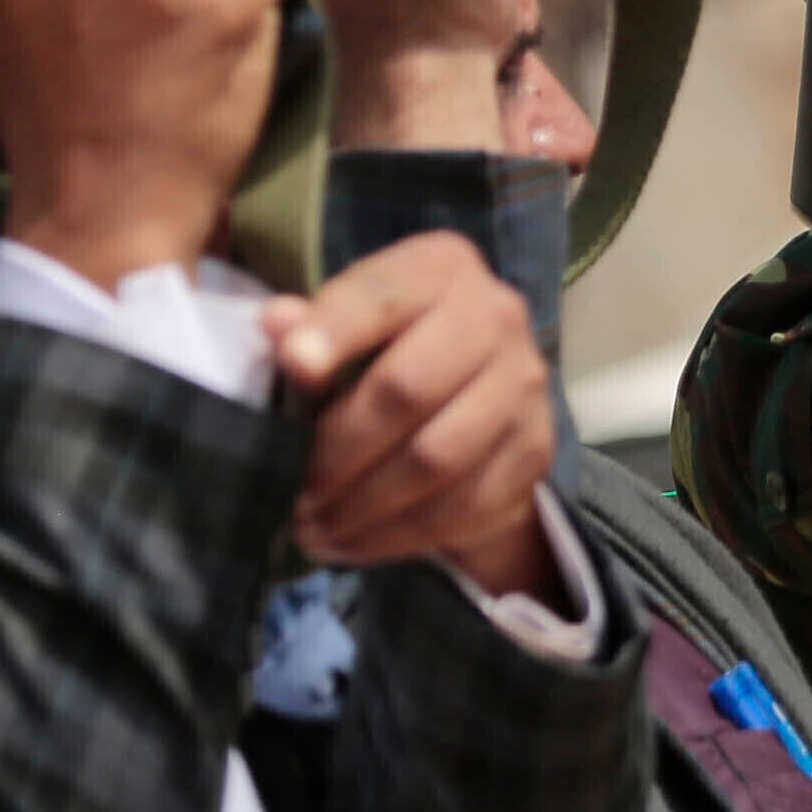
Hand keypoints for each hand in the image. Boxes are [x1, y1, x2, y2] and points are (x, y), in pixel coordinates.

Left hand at [270, 228, 558, 594]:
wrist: (474, 389)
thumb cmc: (387, 346)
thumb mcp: (346, 320)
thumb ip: (311, 325)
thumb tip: (277, 323)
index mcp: (441, 268)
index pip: (383, 296)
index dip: (335, 331)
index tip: (292, 368)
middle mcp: (497, 315)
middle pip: (407, 390)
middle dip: (338, 453)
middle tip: (291, 494)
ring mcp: (525, 384)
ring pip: (435, 460)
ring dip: (363, 508)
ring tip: (313, 530)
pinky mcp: (535, 449)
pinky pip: (463, 506)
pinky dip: (399, 536)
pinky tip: (355, 543)